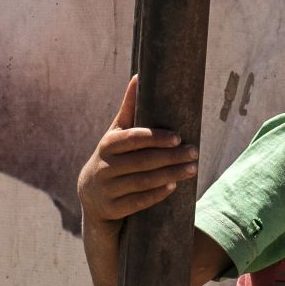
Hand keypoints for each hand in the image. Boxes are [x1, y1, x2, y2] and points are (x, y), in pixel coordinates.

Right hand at [76, 76, 199, 228]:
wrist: (90, 195)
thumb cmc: (111, 157)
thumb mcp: (116, 134)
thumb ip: (129, 108)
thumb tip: (138, 76)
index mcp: (107, 144)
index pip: (133, 139)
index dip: (156, 138)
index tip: (178, 137)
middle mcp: (104, 167)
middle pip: (143, 161)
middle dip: (171, 157)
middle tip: (194, 152)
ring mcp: (106, 189)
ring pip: (142, 182)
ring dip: (170, 175)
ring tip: (192, 169)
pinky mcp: (111, 209)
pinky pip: (137, 202)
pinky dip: (156, 194)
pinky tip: (173, 186)